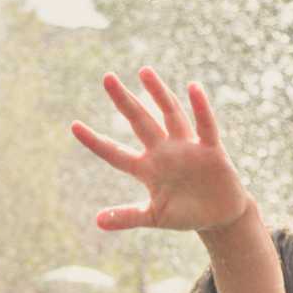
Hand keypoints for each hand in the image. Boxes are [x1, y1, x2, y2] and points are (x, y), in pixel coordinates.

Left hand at [71, 69, 249, 233]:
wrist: (219, 216)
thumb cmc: (185, 214)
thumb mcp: (154, 217)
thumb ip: (127, 217)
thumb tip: (97, 221)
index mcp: (147, 169)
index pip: (116, 153)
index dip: (96, 141)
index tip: (74, 126)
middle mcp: (164, 151)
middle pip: (140, 121)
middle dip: (124, 101)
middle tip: (106, 78)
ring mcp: (187, 147)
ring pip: (170, 114)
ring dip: (158, 93)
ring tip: (144, 71)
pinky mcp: (211, 150)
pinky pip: (204, 126)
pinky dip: (200, 108)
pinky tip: (192, 88)